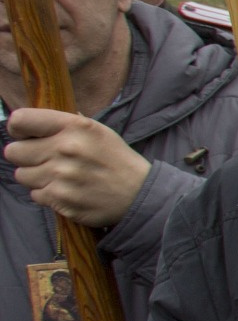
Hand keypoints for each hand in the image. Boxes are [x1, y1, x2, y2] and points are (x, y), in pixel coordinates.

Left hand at [5, 108, 150, 227]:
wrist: (141, 194)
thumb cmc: (116, 160)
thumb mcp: (98, 131)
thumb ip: (65, 124)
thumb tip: (32, 122)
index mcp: (75, 126)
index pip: (20, 121)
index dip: (18, 129)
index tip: (26, 136)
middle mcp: (65, 148)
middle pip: (14, 151)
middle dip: (26, 157)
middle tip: (44, 160)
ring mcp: (62, 176)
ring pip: (22, 175)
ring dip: (36, 177)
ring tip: (59, 178)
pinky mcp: (61, 199)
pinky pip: (35, 195)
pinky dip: (48, 195)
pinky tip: (67, 191)